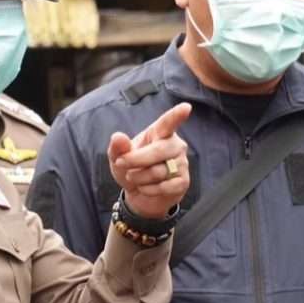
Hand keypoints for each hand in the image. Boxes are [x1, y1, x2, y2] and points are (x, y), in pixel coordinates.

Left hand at [107, 103, 191, 219]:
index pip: (168, 123)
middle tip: (121, 163)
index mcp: (159, 132)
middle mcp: (174, 145)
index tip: (186, 108)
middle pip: (158, 151)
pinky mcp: (183, 181)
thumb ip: (117, 147)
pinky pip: (164, 187)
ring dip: (139, 178)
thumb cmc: (131, 168)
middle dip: (135, 160)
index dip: (176, 115)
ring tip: (135, 177)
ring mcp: (181, 163)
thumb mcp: (118, 157)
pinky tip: (146, 188)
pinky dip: (148, 189)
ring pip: (158, 172)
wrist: (140, 194)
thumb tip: (118, 137)